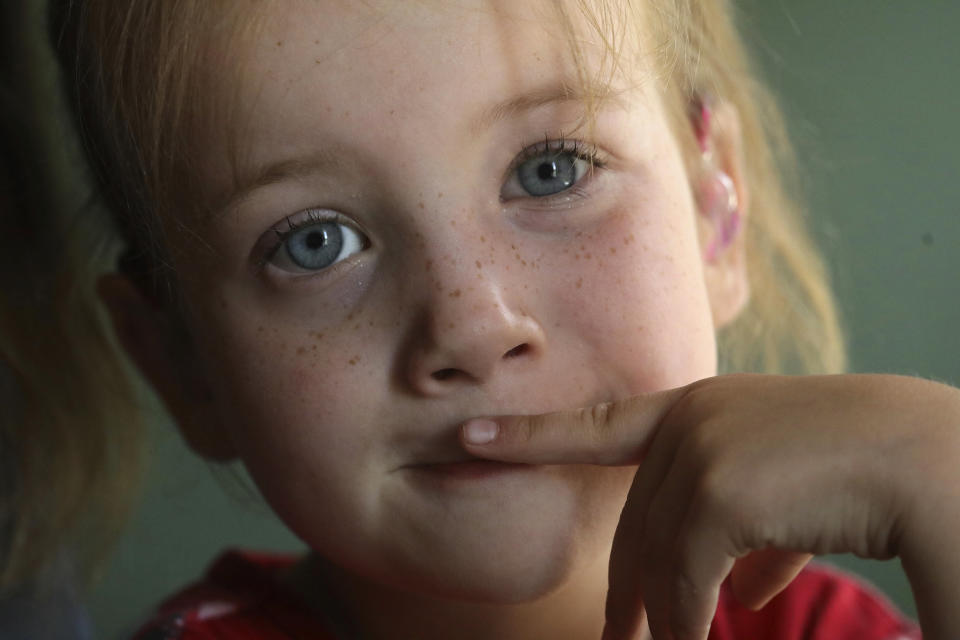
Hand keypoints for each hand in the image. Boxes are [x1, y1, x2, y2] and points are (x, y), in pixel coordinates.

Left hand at [460, 374, 959, 639]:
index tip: (470, 434)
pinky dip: (690, 625)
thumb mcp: (793, 494)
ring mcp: (699, 452)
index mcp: (700, 408)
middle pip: (637, 525)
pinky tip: (711, 639)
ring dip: (666, 620)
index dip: (529, 433)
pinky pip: (686, 583)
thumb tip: (733, 596)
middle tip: (616, 637)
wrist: (935, 457)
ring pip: (660, 560)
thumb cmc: (870, 469)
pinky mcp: (717, 494)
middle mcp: (690, 421)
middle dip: (626, 589)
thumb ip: (755, 539)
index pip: (597, 424)